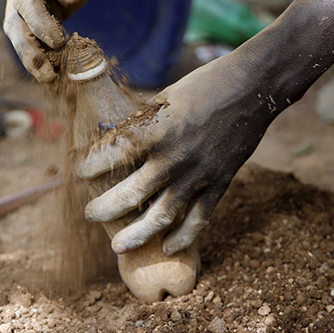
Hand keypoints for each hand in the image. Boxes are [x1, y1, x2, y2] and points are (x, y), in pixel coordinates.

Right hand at [4, 0, 125, 81]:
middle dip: (27, 48)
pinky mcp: (39, 9)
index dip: (37, 20)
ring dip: (30, 55)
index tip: (58, 40)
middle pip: (13, 18)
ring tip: (50, 79)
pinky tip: (57, 72)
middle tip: (47, 73)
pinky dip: (43, 52)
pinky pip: (34, 33)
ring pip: (19, 30)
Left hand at [76, 53, 280, 253]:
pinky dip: (183, 236)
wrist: (253, 87)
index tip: (80, 173)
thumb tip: (113, 140)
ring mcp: (198, 175)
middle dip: (104, 209)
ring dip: (135, 235)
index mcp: (156, 130)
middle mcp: (174, 157)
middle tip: (89, 214)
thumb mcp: (164, 99)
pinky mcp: (219, 183)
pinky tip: (167, 246)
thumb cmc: (203, 86)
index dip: (92, 166)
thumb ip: (141, 125)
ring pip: (161, 216)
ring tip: (116, 246)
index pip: (114, 154)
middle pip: (131, 195)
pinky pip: (199, 218)